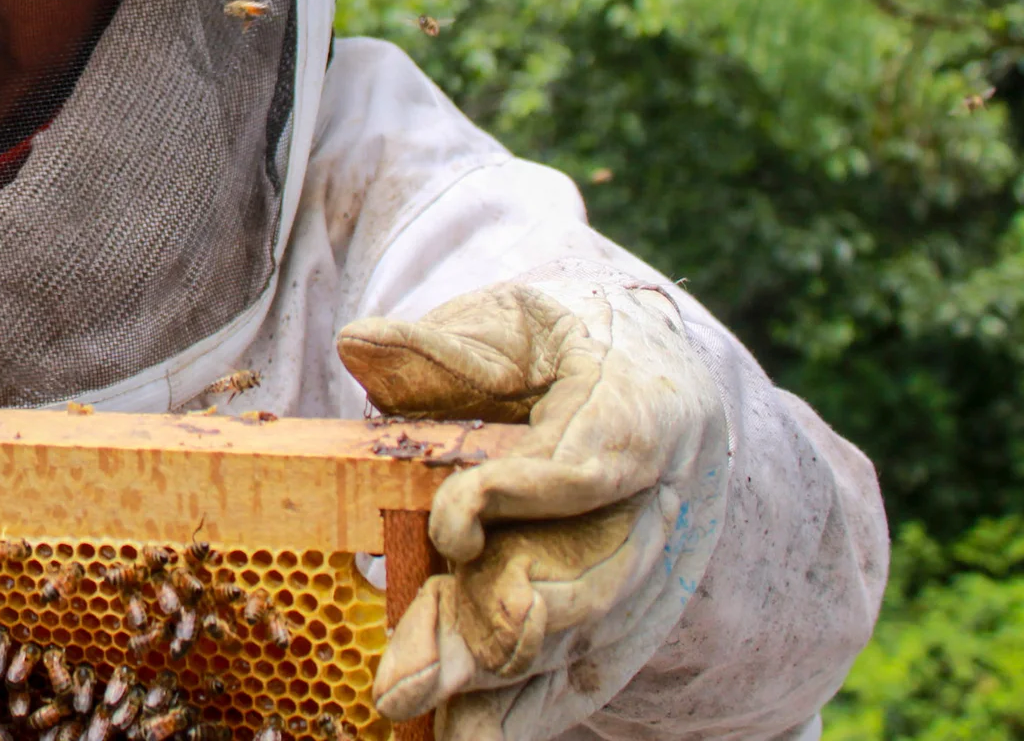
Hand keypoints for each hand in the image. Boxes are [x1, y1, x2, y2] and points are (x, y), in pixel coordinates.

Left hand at [337, 261, 729, 740]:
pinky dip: (524, 712)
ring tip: (431, 718)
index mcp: (645, 408)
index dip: (529, 494)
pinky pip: (579, 672)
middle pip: (592, 573)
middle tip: (419, 672)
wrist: (648, 381)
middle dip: (507, 623)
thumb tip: (360, 344)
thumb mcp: (511, 324)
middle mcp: (663, 502)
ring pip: (582, 636)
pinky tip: (467, 738)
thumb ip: (443, 348)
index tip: (451, 519)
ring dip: (505, 685)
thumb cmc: (561, 347)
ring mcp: (651, 569)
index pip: (596, 462)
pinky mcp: (625, 617)